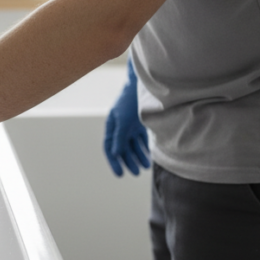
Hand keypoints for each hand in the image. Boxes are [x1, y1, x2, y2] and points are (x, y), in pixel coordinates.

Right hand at [103, 59, 150, 176]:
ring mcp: (131, 125)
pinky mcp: (142, 123)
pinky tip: (150, 156)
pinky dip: (145, 148)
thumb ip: (119, 137)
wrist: (143, 84)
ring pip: (133, 145)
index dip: (113, 162)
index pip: (109, 148)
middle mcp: (120, 127)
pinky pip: (142, 140)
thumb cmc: (129, 100)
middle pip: (122, 149)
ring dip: (138, 156)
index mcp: (111, 126)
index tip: (120, 174)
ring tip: (145, 167)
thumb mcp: (123, 119)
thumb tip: (115, 153)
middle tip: (135, 173)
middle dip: (128, 161)